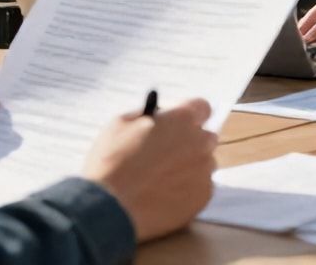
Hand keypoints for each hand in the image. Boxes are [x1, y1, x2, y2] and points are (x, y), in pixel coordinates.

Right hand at [83, 97, 216, 241]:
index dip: (189, 115)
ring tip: (161, 180)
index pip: (202, 108)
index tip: (178, 123)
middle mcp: (200, 143)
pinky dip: (187, 190)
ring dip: (189, 167)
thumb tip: (158, 118)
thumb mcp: (121, 124)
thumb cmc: (112, 162)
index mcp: (182, 119)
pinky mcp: (203, 197)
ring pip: (204, 164)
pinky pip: (200, 188)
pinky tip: (164, 196)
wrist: (110, 208)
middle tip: (167, 153)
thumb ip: (147, 116)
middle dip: (190, 142)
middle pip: (205, 137)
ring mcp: (204, 171)